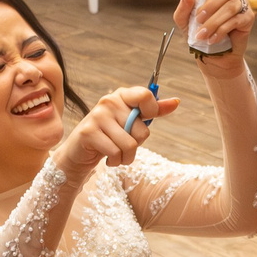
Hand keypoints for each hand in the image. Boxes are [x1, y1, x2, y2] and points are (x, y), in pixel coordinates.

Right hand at [54, 84, 175, 173]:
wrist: (80, 152)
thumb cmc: (110, 136)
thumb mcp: (132, 121)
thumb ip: (153, 111)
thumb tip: (176, 102)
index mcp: (121, 95)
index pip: (146, 96)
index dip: (152, 112)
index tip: (144, 121)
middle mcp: (109, 101)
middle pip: (142, 130)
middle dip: (136, 144)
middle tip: (122, 143)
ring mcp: (97, 116)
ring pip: (130, 144)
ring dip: (126, 157)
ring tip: (116, 153)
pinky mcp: (89, 132)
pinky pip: (116, 153)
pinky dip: (115, 161)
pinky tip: (107, 157)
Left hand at [179, 0, 255, 61]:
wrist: (211, 55)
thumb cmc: (199, 32)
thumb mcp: (185, 20)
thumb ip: (184, 7)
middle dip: (212, 5)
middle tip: (199, 18)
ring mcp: (242, 5)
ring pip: (231, 6)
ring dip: (214, 21)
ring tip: (202, 33)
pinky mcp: (248, 19)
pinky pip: (236, 20)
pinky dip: (222, 30)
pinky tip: (213, 38)